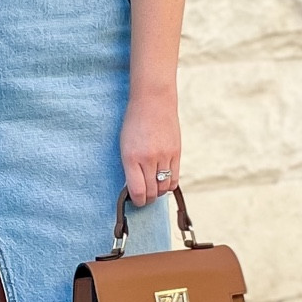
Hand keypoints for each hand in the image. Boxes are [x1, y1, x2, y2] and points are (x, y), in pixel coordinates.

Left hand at [121, 91, 179, 206]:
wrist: (153, 101)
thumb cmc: (134, 122)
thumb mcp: (125, 145)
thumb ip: (130, 166)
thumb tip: (135, 187)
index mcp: (131, 158)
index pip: (137, 191)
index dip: (137, 201)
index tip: (136, 201)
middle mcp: (148, 159)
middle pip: (151, 192)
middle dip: (147, 199)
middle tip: (144, 198)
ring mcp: (164, 156)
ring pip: (164, 187)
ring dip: (158, 193)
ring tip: (154, 189)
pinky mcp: (176, 152)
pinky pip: (175, 179)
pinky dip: (169, 185)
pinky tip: (164, 182)